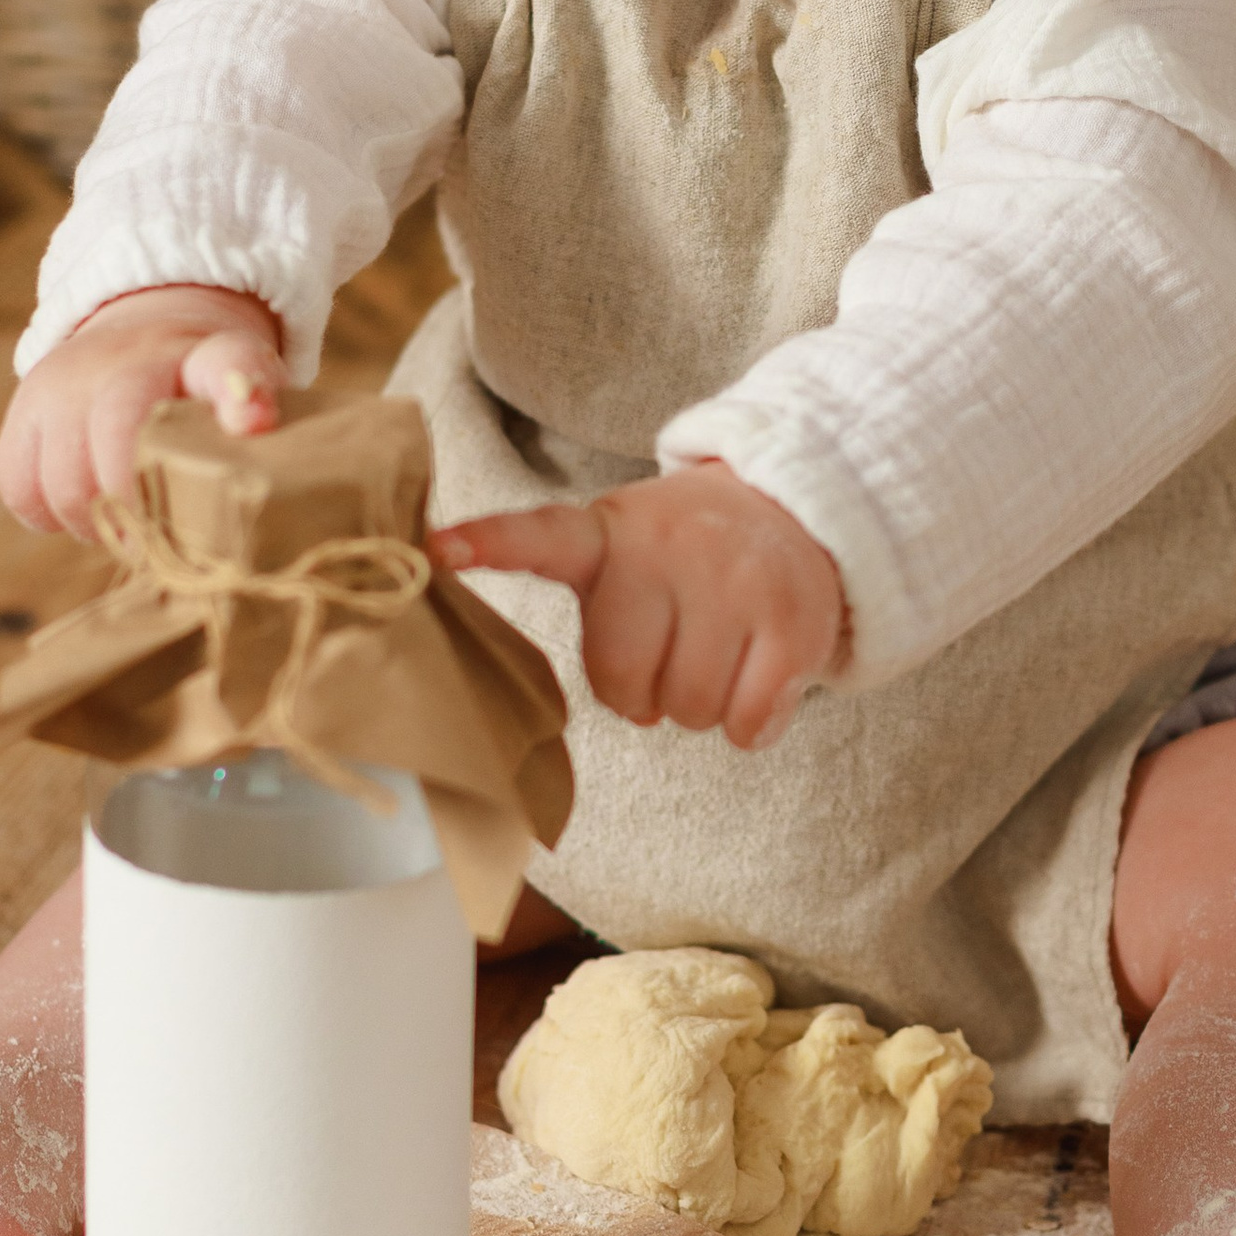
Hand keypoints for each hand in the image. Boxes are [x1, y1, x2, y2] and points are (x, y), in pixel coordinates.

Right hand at [0, 284, 283, 539]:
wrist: (141, 338)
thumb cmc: (204, 397)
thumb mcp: (249, 403)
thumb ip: (262, 433)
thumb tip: (258, 449)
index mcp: (210, 356)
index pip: (230, 361)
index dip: (242, 392)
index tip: (254, 421)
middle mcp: (132, 357)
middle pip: (124, 438)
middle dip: (142, 510)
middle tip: (159, 544)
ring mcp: (69, 377)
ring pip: (68, 484)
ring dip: (96, 522)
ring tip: (124, 522)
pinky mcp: (24, 404)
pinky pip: (20, 484)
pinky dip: (47, 513)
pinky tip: (83, 504)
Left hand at [432, 461, 843, 750]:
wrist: (798, 512)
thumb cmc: (686, 559)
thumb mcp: (625, 548)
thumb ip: (594, 601)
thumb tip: (621, 700)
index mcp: (607, 532)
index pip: (539, 536)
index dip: (487, 543)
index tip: (436, 548)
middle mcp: (667, 548)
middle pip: (622, 682)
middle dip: (644, 691)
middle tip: (669, 651)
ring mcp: (734, 582)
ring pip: (689, 710)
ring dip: (700, 705)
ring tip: (718, 651)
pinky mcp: (791, 621)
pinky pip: (747, 722)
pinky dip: (749, 724)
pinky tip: (758, 677)